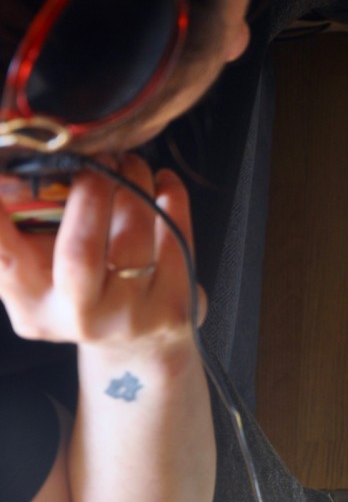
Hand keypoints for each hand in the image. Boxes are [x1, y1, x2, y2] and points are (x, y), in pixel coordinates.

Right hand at [0, 154, 202, 357]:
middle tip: (98, 159)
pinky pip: (177, 237)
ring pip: (134, 239)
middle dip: (90, 194)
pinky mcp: (174, 306)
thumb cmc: (87, 292)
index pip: (4, 260)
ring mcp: (130, 315)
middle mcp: (78, 316)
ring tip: (131, 164)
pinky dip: (172, 199)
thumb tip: (15, 172)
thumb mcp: (42, 273)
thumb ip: (24, 232)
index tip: (2, 176)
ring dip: (134, 186)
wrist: (141, 342)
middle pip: (80, 252)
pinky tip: (164, 183)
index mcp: (33, 304)